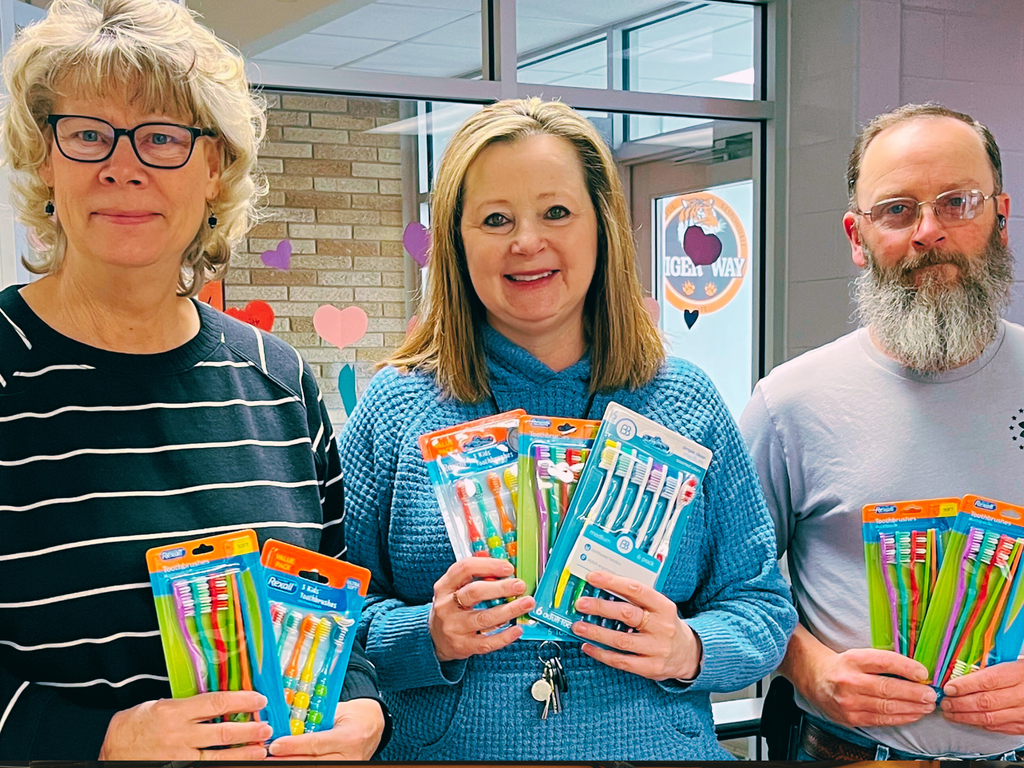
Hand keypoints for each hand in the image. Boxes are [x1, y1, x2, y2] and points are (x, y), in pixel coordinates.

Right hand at [98, 691, 271, 759]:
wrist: (112, 750)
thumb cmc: (136, 725)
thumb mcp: (161, 705)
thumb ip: (189, 705)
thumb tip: (221, 701)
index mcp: (175, 712)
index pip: (217, 703)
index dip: (242, 701)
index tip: (260, 700)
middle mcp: (179, 735)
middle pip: (223, 732)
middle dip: (250, 730)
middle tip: (267, 727)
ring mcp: (178, 757)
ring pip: (218, 756)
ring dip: (244, 754)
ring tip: (261, 750)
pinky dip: (224, 766)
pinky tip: (238, 764)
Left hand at [267, 698, 385, 758]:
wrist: (372, 727)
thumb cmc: (352, 716)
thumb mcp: (336, 711)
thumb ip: (314, 718)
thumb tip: (284, 720)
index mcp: (349, 737)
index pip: (317, 743)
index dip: (294, 746)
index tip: (275, 745)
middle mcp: (349, 757)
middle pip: (312, 762)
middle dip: (286, 759)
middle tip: (267, 755)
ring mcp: (347, 766)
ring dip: (291, 763)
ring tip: (273, 759)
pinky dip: (302, 764)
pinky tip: (288, 761)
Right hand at [429, 557, 532, 662]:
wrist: (434, 639)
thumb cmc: (451, 608)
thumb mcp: (454, 588)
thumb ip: (474, 576)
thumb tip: (503, 566)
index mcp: (444, 586)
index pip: (464, 569)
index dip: (488, 565)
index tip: (508, 567)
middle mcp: (446, 606)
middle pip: (474, 592)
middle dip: (501, 588)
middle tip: (520, 585)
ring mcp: (453, 627)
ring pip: (484, 618)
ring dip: (509, 610)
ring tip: (527, 603)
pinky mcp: (462, 646)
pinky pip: (486, 642)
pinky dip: (504, 636)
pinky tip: (517, 629)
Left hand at [570, 571, 700, 680]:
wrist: (689, 654)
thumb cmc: (667, 626)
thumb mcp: (659, 607)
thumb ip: (636, 599)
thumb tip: (603, 589)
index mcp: (663, 606)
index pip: (636, 590)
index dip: (612, 582)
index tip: (593, 578)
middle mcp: (661, 627)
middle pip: (626, 614)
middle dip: (600, 607)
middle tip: (581, 603)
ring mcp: (656, 648)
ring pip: (621, 640)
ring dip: (596, 632)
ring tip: (579, 626)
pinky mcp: (650, 667)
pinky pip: (621, 661)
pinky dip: (601, 654)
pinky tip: (588, 647)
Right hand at [803, 647, 935, 727]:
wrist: (816, 678)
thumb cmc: (844, 666)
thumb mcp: (859, 656)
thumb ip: (884, 663)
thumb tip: (917, 674)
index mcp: (852, 660)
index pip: (883, 661)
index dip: (906, 667)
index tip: (924, 673)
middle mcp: (849, 681)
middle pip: (887, 688)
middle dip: (914, 693)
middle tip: (931, 695)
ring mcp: (849, 702)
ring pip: (886, 707)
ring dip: (912, 708)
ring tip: (927, 706)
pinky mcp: (850, 718)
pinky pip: (881, 719)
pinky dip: (901, 718)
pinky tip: (913, 714)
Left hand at [941, 659, 1023, 733]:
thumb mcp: (1012, 661)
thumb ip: (990, 666)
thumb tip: (961, 670)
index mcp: (1018, 673)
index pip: (988, 680)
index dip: (965, 685)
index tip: (949, 687)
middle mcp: (1023, 695)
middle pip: (986, 702)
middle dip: (960, 704)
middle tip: (944, 702)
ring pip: (990, 718)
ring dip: (966, 717)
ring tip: (950, 712)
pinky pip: (1000, 727)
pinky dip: (981, 724)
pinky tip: (968, 719)